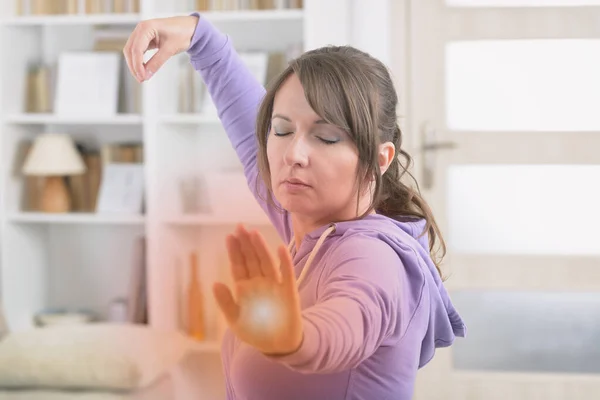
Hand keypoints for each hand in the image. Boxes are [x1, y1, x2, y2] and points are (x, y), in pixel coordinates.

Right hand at [123, 15, 198, 82]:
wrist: (189, 28)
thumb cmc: (182, 34)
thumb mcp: (170, 49)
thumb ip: (157, 62)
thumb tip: (146, 75)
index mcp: (146, 27)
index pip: (136, 49)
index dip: (137, 65)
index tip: (142, 77)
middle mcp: (141, 28)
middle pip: (130, 50)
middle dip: (134, 66)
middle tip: (141, 79)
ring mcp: (141, 33)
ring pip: (131, 51)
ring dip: (134, 64)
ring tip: (142, 77)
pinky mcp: (144, 39)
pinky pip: (137, 51)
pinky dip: (139, 60)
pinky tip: (143, 69)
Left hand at [213, 224, 303, 355]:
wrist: (278, 345)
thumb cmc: (255, 331)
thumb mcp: (235, 320)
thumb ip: (226, 302)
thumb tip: (215, 283)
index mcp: (244, 287)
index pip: (238, 265)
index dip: (234, 251)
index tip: (230, 236)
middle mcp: (259, 282)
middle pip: (252, 259)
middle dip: (246, 243)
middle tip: (241, 227)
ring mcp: (274, 285)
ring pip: (267, 262)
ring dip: (261, 248)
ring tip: (254, 234)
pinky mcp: (288, 291)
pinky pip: (287, 274)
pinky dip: (285, 261)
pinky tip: (280, 249)